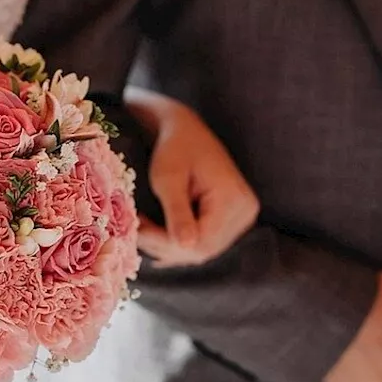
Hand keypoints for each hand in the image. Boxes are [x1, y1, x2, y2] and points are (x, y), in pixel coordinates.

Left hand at [136, 97, 258, 266]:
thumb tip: (186, 246)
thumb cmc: (174, 148)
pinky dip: (178, 242)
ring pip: (202, 249)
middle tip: (137, 230)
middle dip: (166, 245)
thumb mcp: (168, 178)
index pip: (202, 241)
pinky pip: (204, 241)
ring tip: (144, 229)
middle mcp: (245, 212)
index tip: (138, 232)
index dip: (167, 243)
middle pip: (204, 249)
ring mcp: (241, 218)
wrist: (186, 131)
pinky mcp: (231, 221)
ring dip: (169, 246)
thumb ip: (177, 211)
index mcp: (234, 199)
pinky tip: (157, 235)